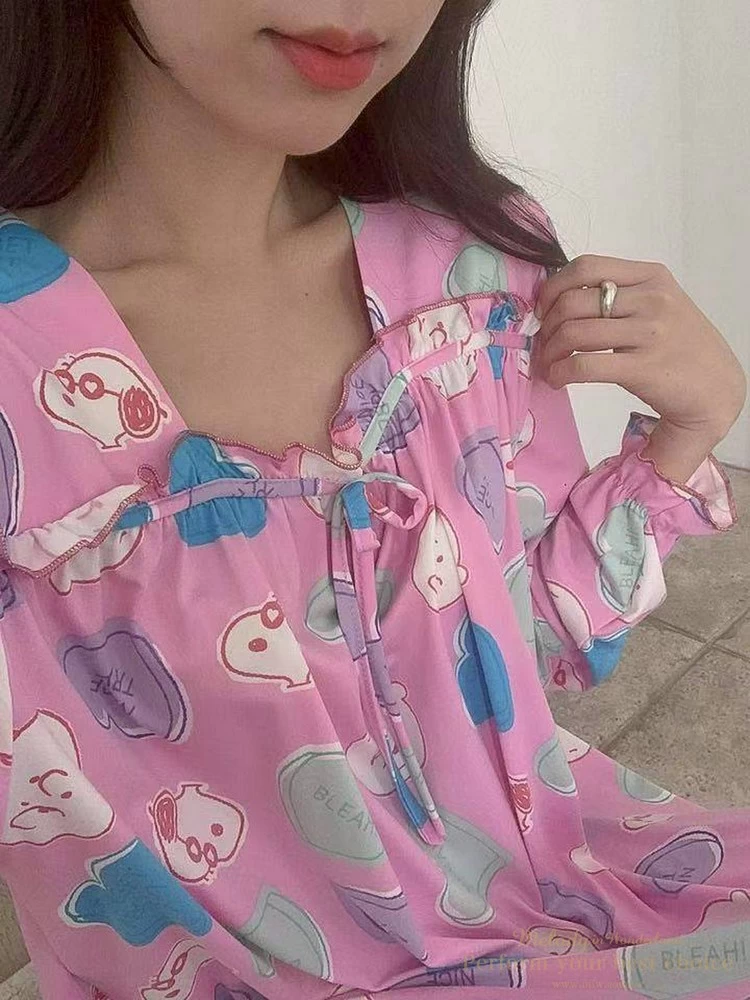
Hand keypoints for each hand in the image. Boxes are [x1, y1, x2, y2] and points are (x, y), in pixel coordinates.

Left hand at [534, 255, 746, 480]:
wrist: (716, 389)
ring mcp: (649, 333)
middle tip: (543, 343)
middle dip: (548, 324)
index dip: (554, 287)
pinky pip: (583, 365)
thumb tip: (561, 299)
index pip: (587, 266)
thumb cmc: (681, 346)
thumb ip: (620, 295)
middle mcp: (652, 299)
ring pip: (574, 332)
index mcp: (651, 276)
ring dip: (549, 351)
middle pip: (573, 301)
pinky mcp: (642, 368)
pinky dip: (560, 373)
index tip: (545, 309)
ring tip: (548, 365)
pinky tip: (557, 380)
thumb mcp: (659, 305)